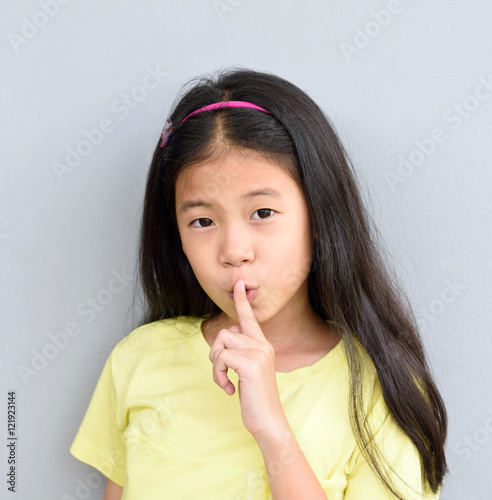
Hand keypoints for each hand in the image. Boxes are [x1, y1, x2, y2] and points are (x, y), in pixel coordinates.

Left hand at [209, 280, 288, 437]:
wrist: (268, 421)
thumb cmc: (255, 397)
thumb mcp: (249, 370)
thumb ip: (242, 350)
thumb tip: (231, 333)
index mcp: (262, 345)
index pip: (250, 318)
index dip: (242, 301)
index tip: (239, 284)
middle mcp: (263, 345)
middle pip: (225, 333)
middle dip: (215, 354)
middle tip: (222, 373)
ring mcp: (259, 354)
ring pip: (221, 344)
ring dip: (216, 366)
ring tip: (225, 381)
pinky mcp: (251, 365)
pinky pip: (221, 358)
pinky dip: (218, 375)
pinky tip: (228, 389)